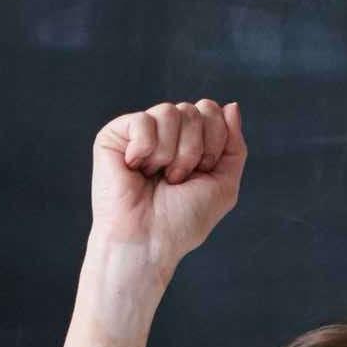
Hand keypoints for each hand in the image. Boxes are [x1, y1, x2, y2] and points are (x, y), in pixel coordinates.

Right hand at [89, 98, 245, 276]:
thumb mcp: (224, 184)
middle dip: (193, 149)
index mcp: (189, 142)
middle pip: (193, 109)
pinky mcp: (112, 137)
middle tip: (176, 179)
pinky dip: (144, 149)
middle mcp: (165, 134)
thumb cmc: (181, 220)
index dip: (214, 141)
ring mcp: (138, 134)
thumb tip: (231, 105)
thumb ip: (234, 144)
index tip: (200, 173)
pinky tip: (134, 168)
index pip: (212, 110)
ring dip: (170, 153)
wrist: (147, 241)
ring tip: (155, 176)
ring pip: (169, 111)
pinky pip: (142, 120)